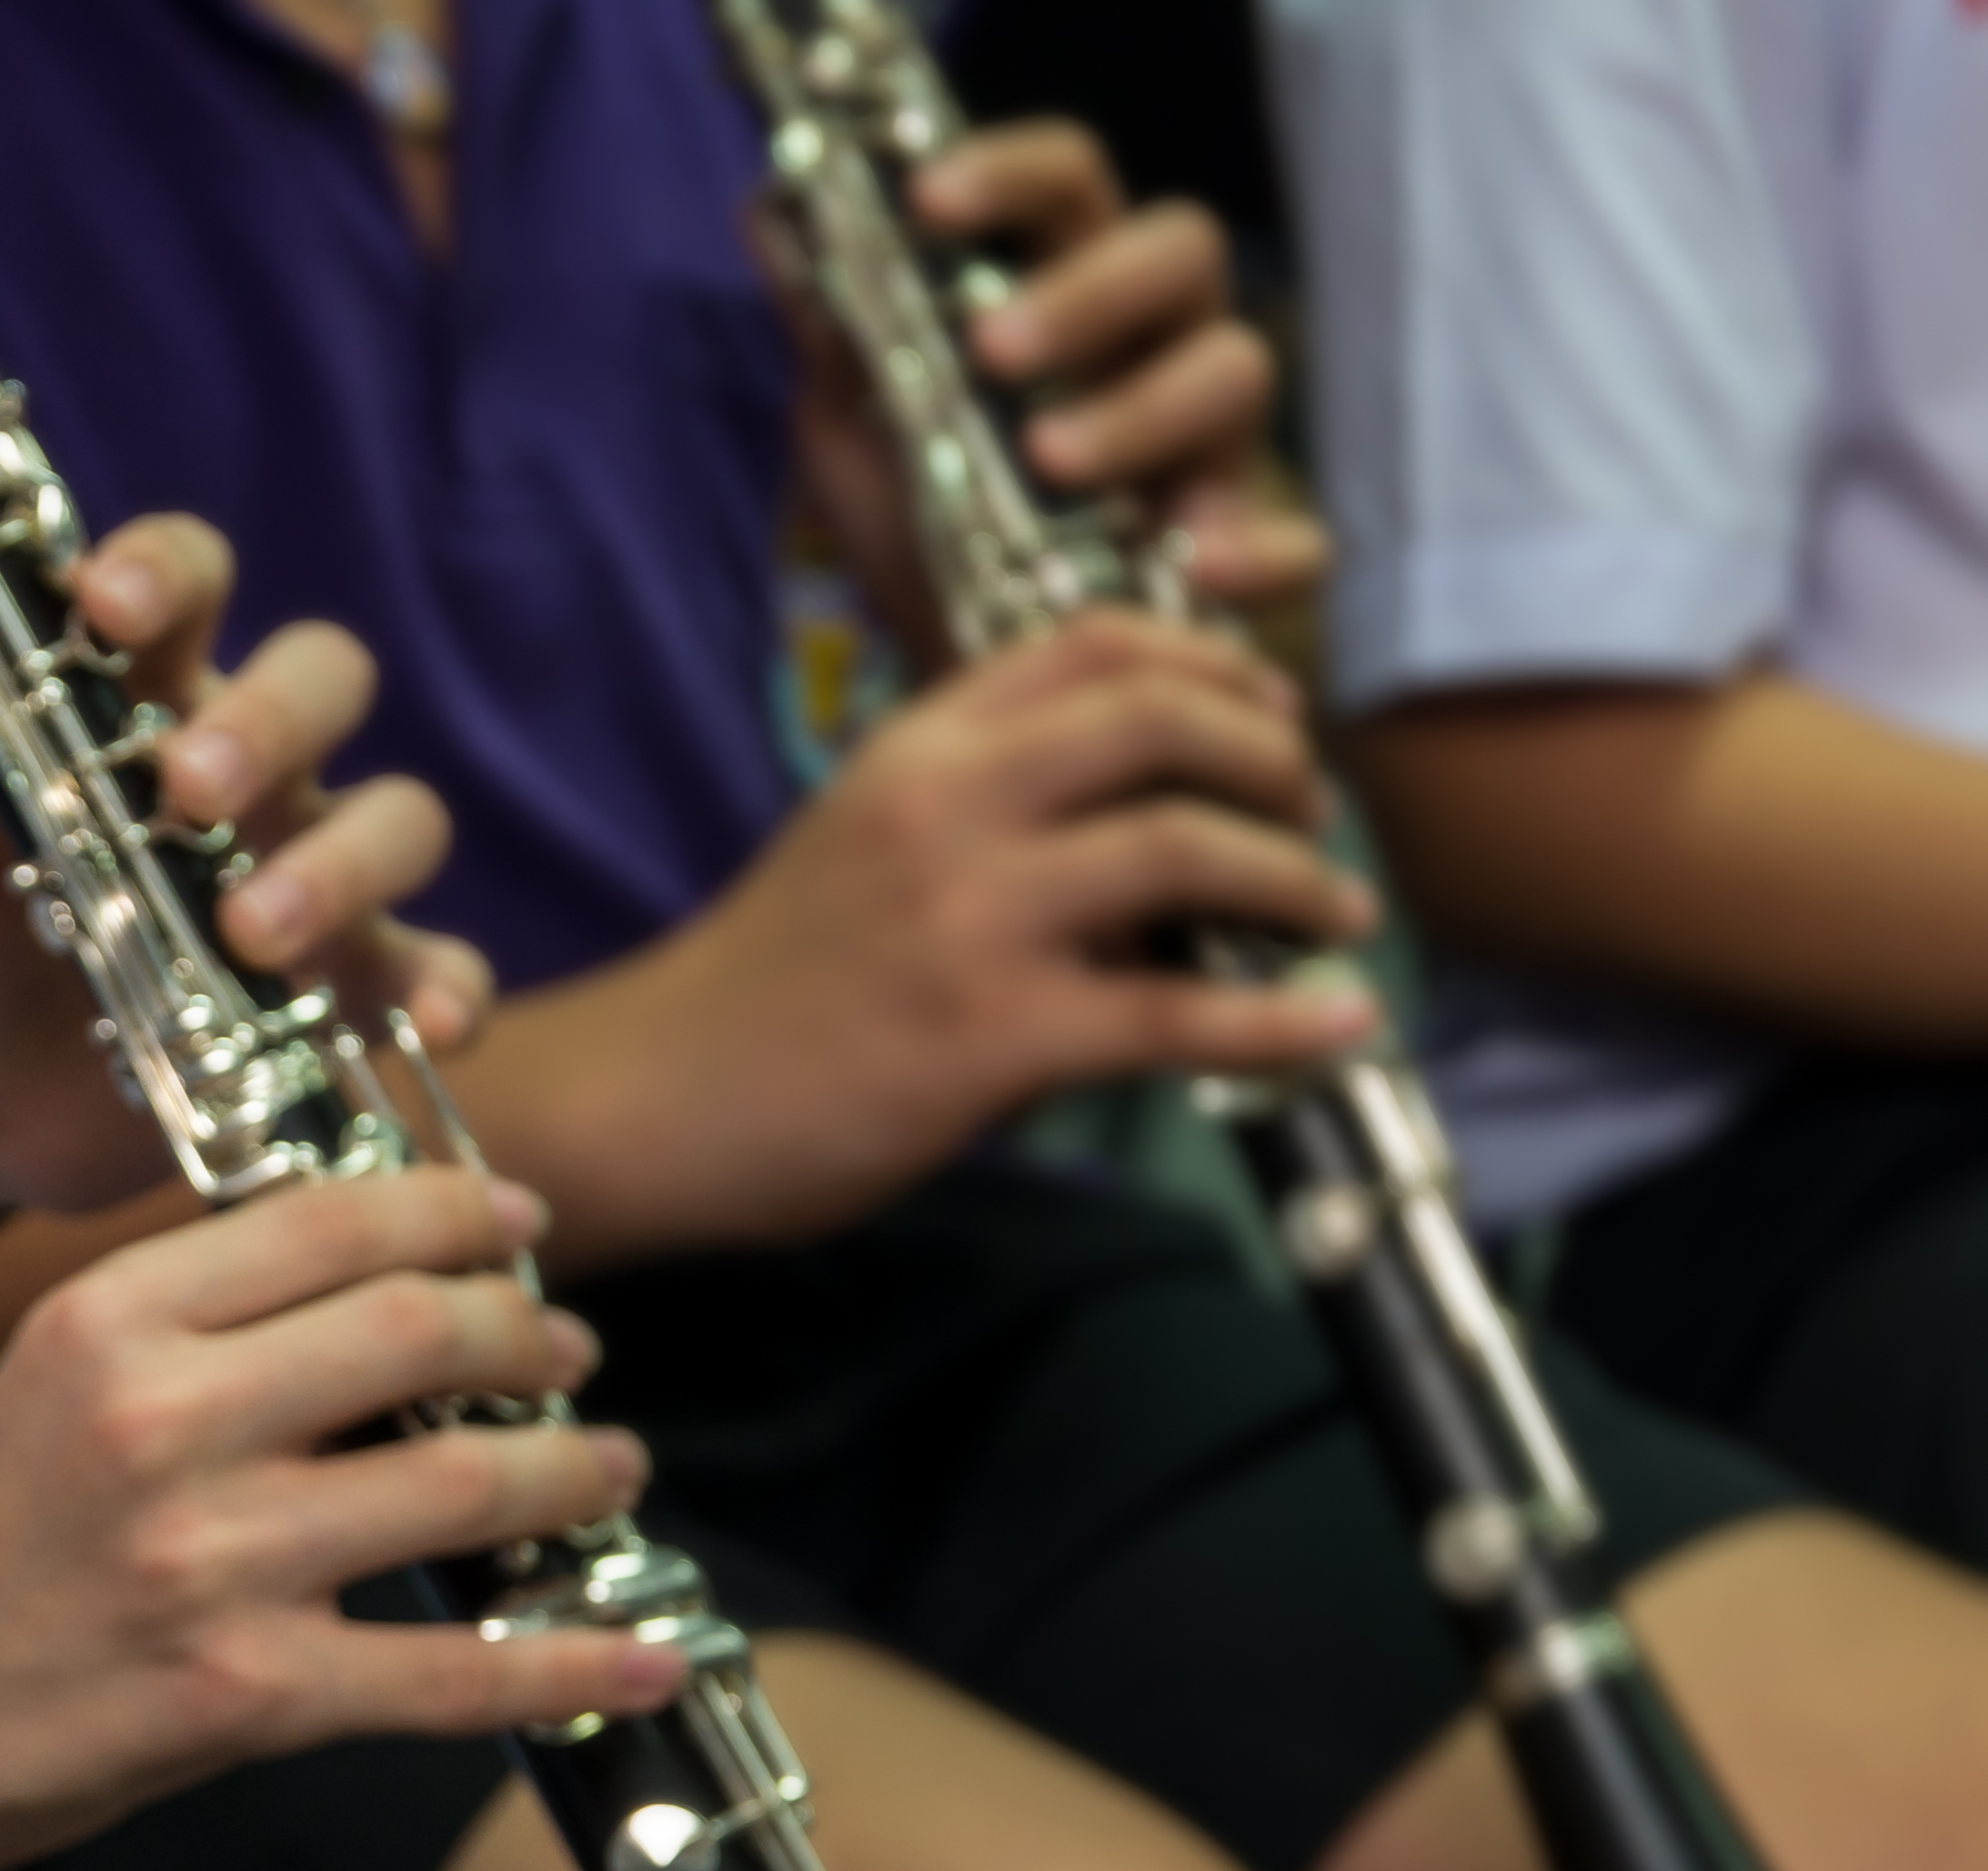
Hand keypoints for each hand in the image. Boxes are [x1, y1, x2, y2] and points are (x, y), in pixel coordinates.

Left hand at [0, 514, 498, 1224]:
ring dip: (342, 865)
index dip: (163, 572)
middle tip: (188, 787)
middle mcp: (251, 771)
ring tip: (250, 931)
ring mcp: (310, 878)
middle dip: (269, 720)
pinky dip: (452, 990)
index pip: (189, 584)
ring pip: (398, 820)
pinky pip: (436, 970)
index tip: (107, 603)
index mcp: (147, 698)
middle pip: (323, 681)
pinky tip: (428, 1026)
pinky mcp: (342, 991)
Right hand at [0, 1168, 678, 1870]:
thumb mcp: (43, 1386)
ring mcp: (208, 1562)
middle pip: (420, 1331)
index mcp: (105, 1322)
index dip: (455, 1210)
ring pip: (463, 1487)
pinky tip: (640, 1648)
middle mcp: (162, 1421)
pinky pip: (452, 1674)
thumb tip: (372, 1306)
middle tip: (567, 1351)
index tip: (510, 1219)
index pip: (332, 1221)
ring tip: (603, 1467)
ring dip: (568, 1471)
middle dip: (528, 1333)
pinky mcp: (239, 1696)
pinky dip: (569, 1661)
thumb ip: (190, 1336)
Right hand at [493, 612, 1379, 1261]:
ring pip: (1186, 848)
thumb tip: (1153, 827)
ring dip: (1296, 876)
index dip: (1213, 665)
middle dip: (1274, 761)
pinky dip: (1283, 1019)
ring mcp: (966, 921)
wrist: (649, 1103)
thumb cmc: (763, 989)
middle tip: (1312, 816)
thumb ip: (986, 811)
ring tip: (1335, 912)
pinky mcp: (987, 1038)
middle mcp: (942, 810)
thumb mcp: (860, 845)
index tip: (1267, 714)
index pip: (1093, 645)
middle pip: (1162, 721)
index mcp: (913, 751)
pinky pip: (1176, 1014)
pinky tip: (1341, 1023)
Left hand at [803, 119, 1321, 626]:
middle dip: (1089, 292)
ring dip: (1143, 410)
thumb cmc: (929, 534)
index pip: (1068, 183)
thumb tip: (765, 223)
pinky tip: (1195, 567)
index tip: (926, 199)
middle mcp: (1156, 342)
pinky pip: (1299, 536)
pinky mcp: (1256, 543)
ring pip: (1236, 370)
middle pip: (1179, 249)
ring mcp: (1217, 437)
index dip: (1009, 173)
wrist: (972, 677)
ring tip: (1053, 463)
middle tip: (993, 351)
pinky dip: (1256, 548)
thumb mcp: (858, 442)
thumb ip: (833, 348)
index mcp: (1065, 290)